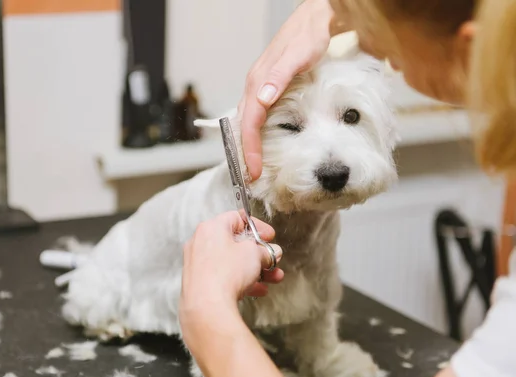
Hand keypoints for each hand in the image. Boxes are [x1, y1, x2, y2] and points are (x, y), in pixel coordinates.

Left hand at [180, 212, 283, 312]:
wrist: (207, 306)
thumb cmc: (226, 273)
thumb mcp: (254, 254)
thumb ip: (265, 250)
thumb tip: (271, 253)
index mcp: (212, 227)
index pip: (237, 218)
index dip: (258, 227)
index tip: (270, 237)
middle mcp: (201, 242)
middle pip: (235, 243)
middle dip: (259, 253)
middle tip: (272, 259)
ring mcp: (198, 263)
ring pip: (232, 261)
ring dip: (255, 268)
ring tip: (273, 278)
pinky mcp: (199, 281)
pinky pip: (224, 276)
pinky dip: (241, 280)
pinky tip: (258, 289)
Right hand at [239, 0, 335, 180]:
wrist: (316, 17)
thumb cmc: (309, 34)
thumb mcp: (298, 54)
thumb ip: (279, 76)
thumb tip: (262, 99)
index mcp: (258, 82)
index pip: (249, 123)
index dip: (250, 149)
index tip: (253, 170)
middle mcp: (255, 85)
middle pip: (243, 125)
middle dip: (245, 152)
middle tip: (250, 176)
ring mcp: (261, 86)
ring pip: (248, 121)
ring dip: (249, 144)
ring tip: (254, 165)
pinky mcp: (269, 87)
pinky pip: (256, 115)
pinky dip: (256, 132)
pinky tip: (263, 142)